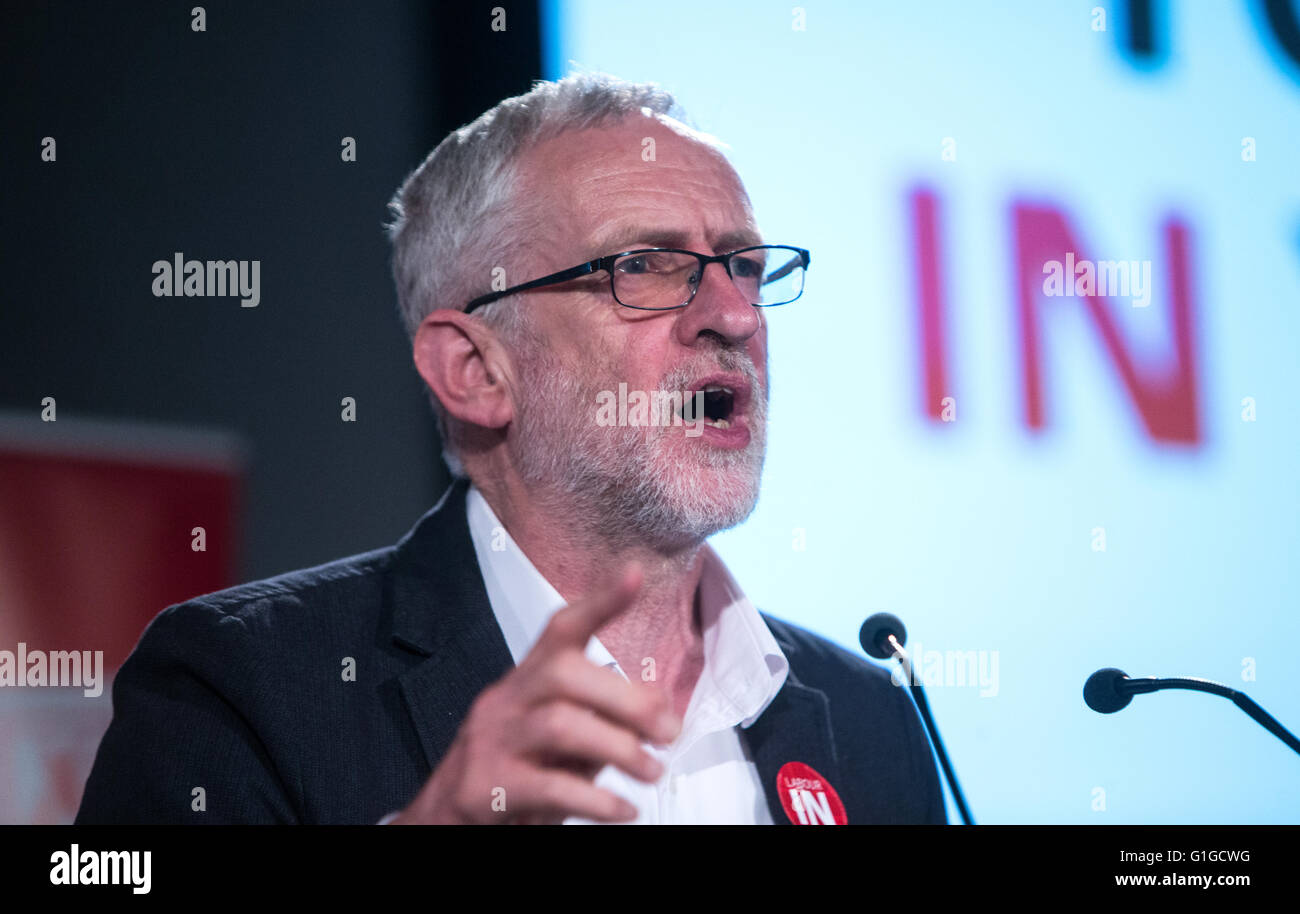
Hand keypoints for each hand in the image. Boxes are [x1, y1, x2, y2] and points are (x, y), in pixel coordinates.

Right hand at [391, 564, 680, 823]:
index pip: (562, 628)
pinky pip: (550, 787)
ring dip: (620, 750)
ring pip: (560, 725)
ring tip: (652, 773)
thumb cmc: (518, 769)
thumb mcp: (561, 734)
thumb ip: (603, 715)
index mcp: (529, 677)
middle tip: (668, 733)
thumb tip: (662, 702)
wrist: (444, 817)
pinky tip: (624, 811)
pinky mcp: (487, 785)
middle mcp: (507, 698)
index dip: (600, 600)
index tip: (635, 574)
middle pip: (567, 674)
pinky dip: (598, 801)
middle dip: (628, 700)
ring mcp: (493, 739)